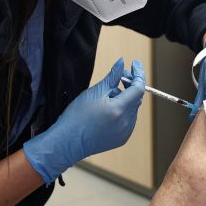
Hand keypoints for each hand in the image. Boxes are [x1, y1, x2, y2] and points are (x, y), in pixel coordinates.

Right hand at [23, 58, 145, 183]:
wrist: (67, 142)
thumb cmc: (76, 116)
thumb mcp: (94, 92)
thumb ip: (112, 76)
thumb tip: (122, 62)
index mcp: (119, 110)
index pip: (138, 88)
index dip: (138, 74)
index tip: (134, 63)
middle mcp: (126, 123)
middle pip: (136, 98)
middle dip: (131, 85)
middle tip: (120, 75)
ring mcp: (125, 132)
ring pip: (132, 108)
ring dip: (126, 98)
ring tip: (107, 94)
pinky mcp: (121, 139)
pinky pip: (128, 119)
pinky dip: (123, 110)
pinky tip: (108, 108)